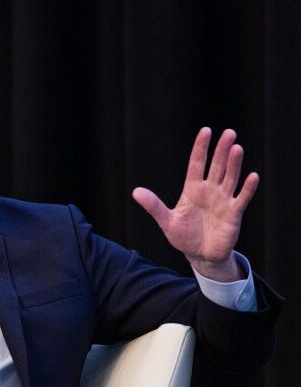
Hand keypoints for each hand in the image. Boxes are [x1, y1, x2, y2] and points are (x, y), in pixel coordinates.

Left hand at [132, 127, 258, 281]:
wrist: (200, 256)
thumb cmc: (183, 237)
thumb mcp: (166, 222)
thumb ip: (154, 206)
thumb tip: (135, 192)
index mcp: (192, 190)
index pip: (197, 164)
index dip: (201, 148)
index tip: (206, 131)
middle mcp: (210, 191)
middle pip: (217, 166)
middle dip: (222, 150)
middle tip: (229, 133)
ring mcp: (223, 201)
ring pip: (230, 178)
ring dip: (234, 164)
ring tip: (237, 148)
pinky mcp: (234, 214)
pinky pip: (241, 198)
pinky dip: (247, 189)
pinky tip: (252, 176)